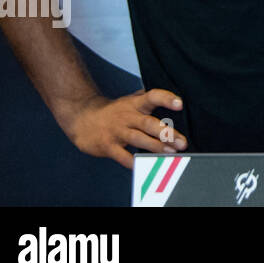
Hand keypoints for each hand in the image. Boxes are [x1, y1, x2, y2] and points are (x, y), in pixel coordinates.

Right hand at [60, 89, 187, 168]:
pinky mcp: (108, 146)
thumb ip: (149, 99)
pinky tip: (147, 166)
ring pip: (138, 139)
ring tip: (171, 153)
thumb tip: (174, 98)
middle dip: (167, 134)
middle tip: (182, 142)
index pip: (153, 96)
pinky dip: (134, 162)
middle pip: (149, 123)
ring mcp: (117, 131)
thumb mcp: (130, 100)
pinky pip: (122, 156)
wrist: (81, 117)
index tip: (180, 104)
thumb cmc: (114, 111)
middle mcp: (127, 116)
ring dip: (156, 147)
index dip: (166, 99)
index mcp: (135, 104)